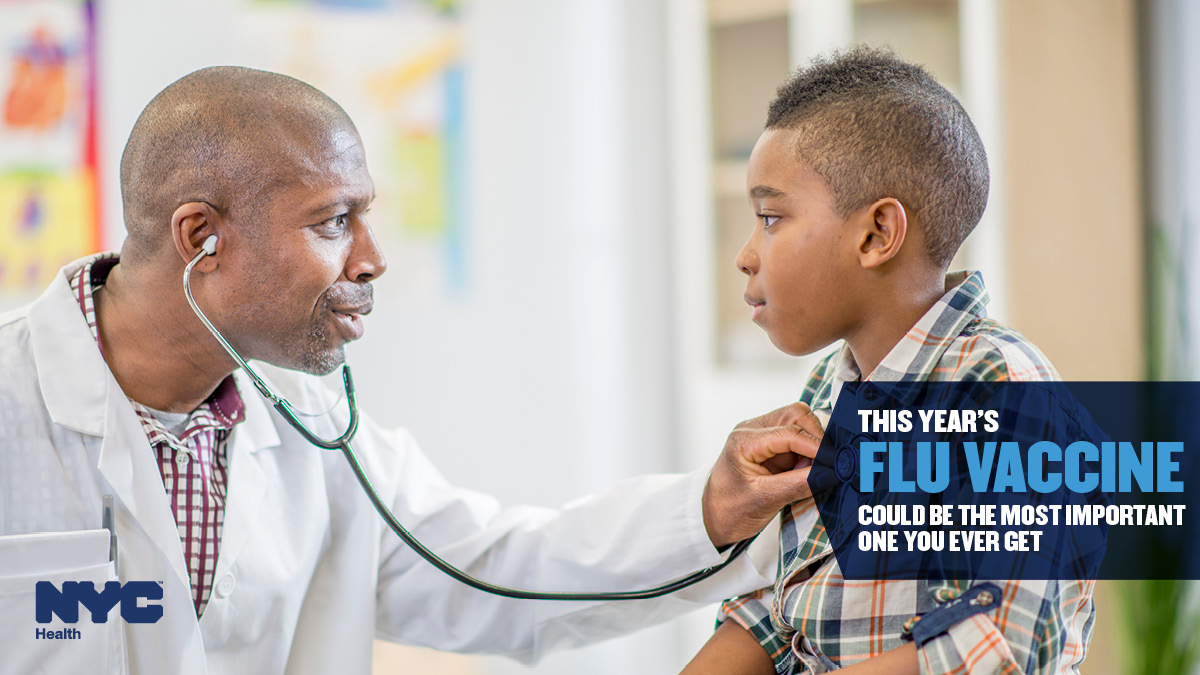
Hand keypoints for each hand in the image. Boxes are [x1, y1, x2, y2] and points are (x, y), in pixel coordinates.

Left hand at [702, 401, 823, 548]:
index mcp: (744, 440)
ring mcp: (763, 436)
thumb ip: (798, 485)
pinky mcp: (772, 446)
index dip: (817, 446)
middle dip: (816, 438)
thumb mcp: (764, 501)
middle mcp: (753, 431)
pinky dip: (809, 453)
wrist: (713, 519)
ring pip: (800, 423)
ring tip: (811, 472)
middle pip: (796, 415)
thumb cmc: (729, 510)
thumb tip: (829, 473)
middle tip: (824, 466)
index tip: (835, 463)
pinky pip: (798, 439)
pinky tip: (807, 472)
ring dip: (813, 444)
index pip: (790, 432)